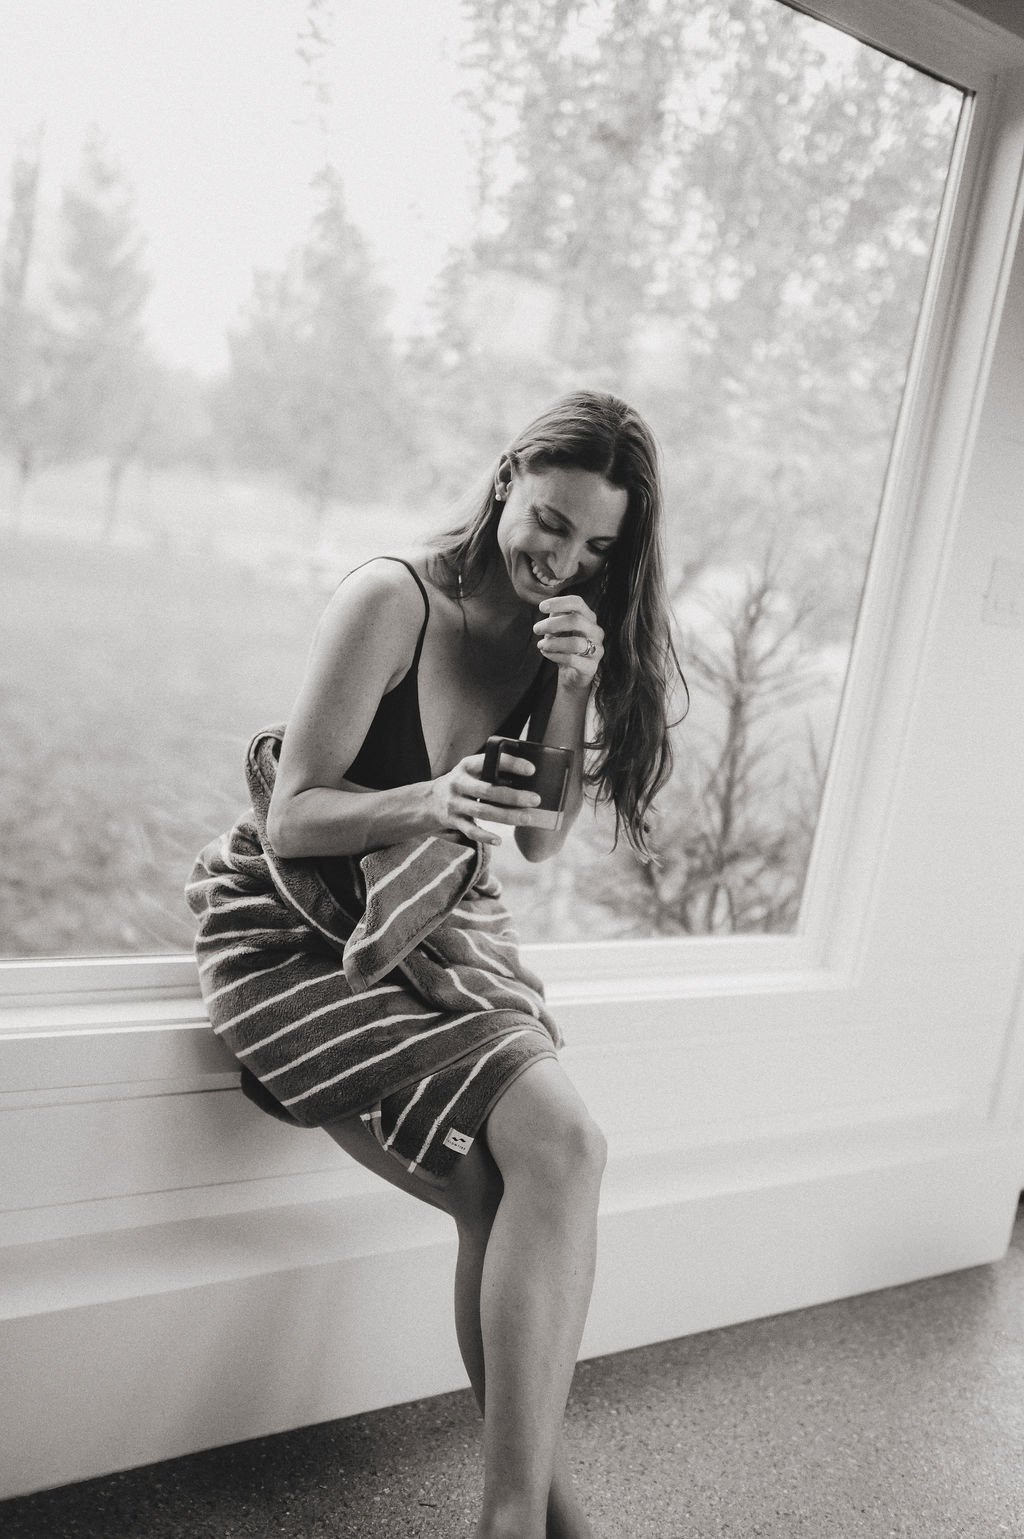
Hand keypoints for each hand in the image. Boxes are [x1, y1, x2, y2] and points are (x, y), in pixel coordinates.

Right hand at [428, 750, 542, 845]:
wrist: (429, 801)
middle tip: (536, 799)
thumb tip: (528, 775)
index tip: (531, 770)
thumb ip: (491, 770)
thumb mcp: (471, 770)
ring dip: (507, 816)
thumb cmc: (463, 783)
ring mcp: (454, 803)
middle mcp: (459, 783)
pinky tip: (499, 840)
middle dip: (513, 796)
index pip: (489, 761)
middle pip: (488, 790)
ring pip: (483, 811)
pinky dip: (484, 837)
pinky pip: (470, 830)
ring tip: (527, 818)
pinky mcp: (453, 821)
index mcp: (466, 766)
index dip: (511, 764)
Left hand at [533, 595, 603, 692]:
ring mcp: (597, 649)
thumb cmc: (564, 646)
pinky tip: (546, 654)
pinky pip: (572, 660)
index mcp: (588, 618)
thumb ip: (556, 617)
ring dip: (553, 643)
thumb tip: (548, 608)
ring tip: (541, 645)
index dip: (559, 602)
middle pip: (576, 620)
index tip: (541, 607)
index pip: (577, 603)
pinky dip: (555, 656)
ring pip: (575, 643)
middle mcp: (596, 631)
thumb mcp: (559, 629)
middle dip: (552, 624)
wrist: (572, 673)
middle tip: (536, 629)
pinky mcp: (591, 666)